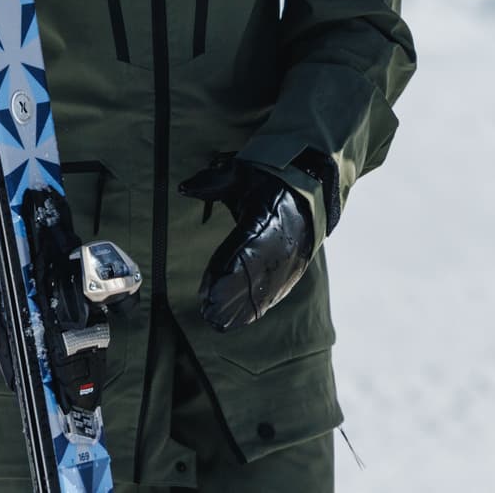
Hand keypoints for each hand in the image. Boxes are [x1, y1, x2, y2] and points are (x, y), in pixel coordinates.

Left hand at [178, 160, 314, 331]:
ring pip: (266, 284)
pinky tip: (241, 318)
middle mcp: (283, 240)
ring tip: (218, 320)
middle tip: (208, 311)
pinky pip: (277, 288)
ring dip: (243, 305)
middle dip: (232, 295)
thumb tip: (184, 188)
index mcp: (267, 214)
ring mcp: (291, 256)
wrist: (310, 189)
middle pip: (256, 272)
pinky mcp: (295, 268)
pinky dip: (258, 305)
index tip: (210, 287)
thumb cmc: (270, 183)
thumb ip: (213, 182)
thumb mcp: (242, 175)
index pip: (246, 245)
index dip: (228, 268)